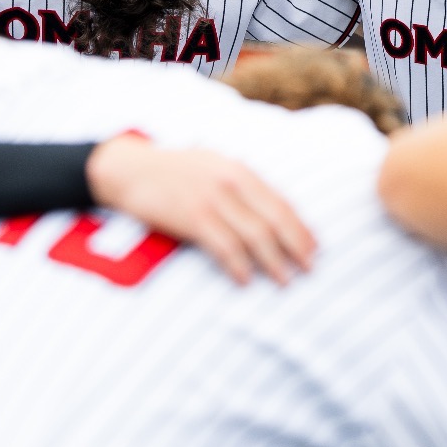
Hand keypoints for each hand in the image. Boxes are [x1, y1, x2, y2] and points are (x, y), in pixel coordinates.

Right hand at [86, 134, 315, 285]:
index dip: (302, 228)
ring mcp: (213, 199)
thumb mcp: (213, 166)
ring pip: (256, 236)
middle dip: (297, 248)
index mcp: (240, 170)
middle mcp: (232, 182)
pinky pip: (226, 248)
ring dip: (274, 262)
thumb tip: (272, 213)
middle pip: (276, 220)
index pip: (282, 202)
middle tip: (309, 270)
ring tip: (284, 281)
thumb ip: (241, 185)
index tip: (315, 249)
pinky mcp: (193, 218)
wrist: (130, 169)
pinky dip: (239, 266)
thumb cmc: (173, 172)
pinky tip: (246, 280)